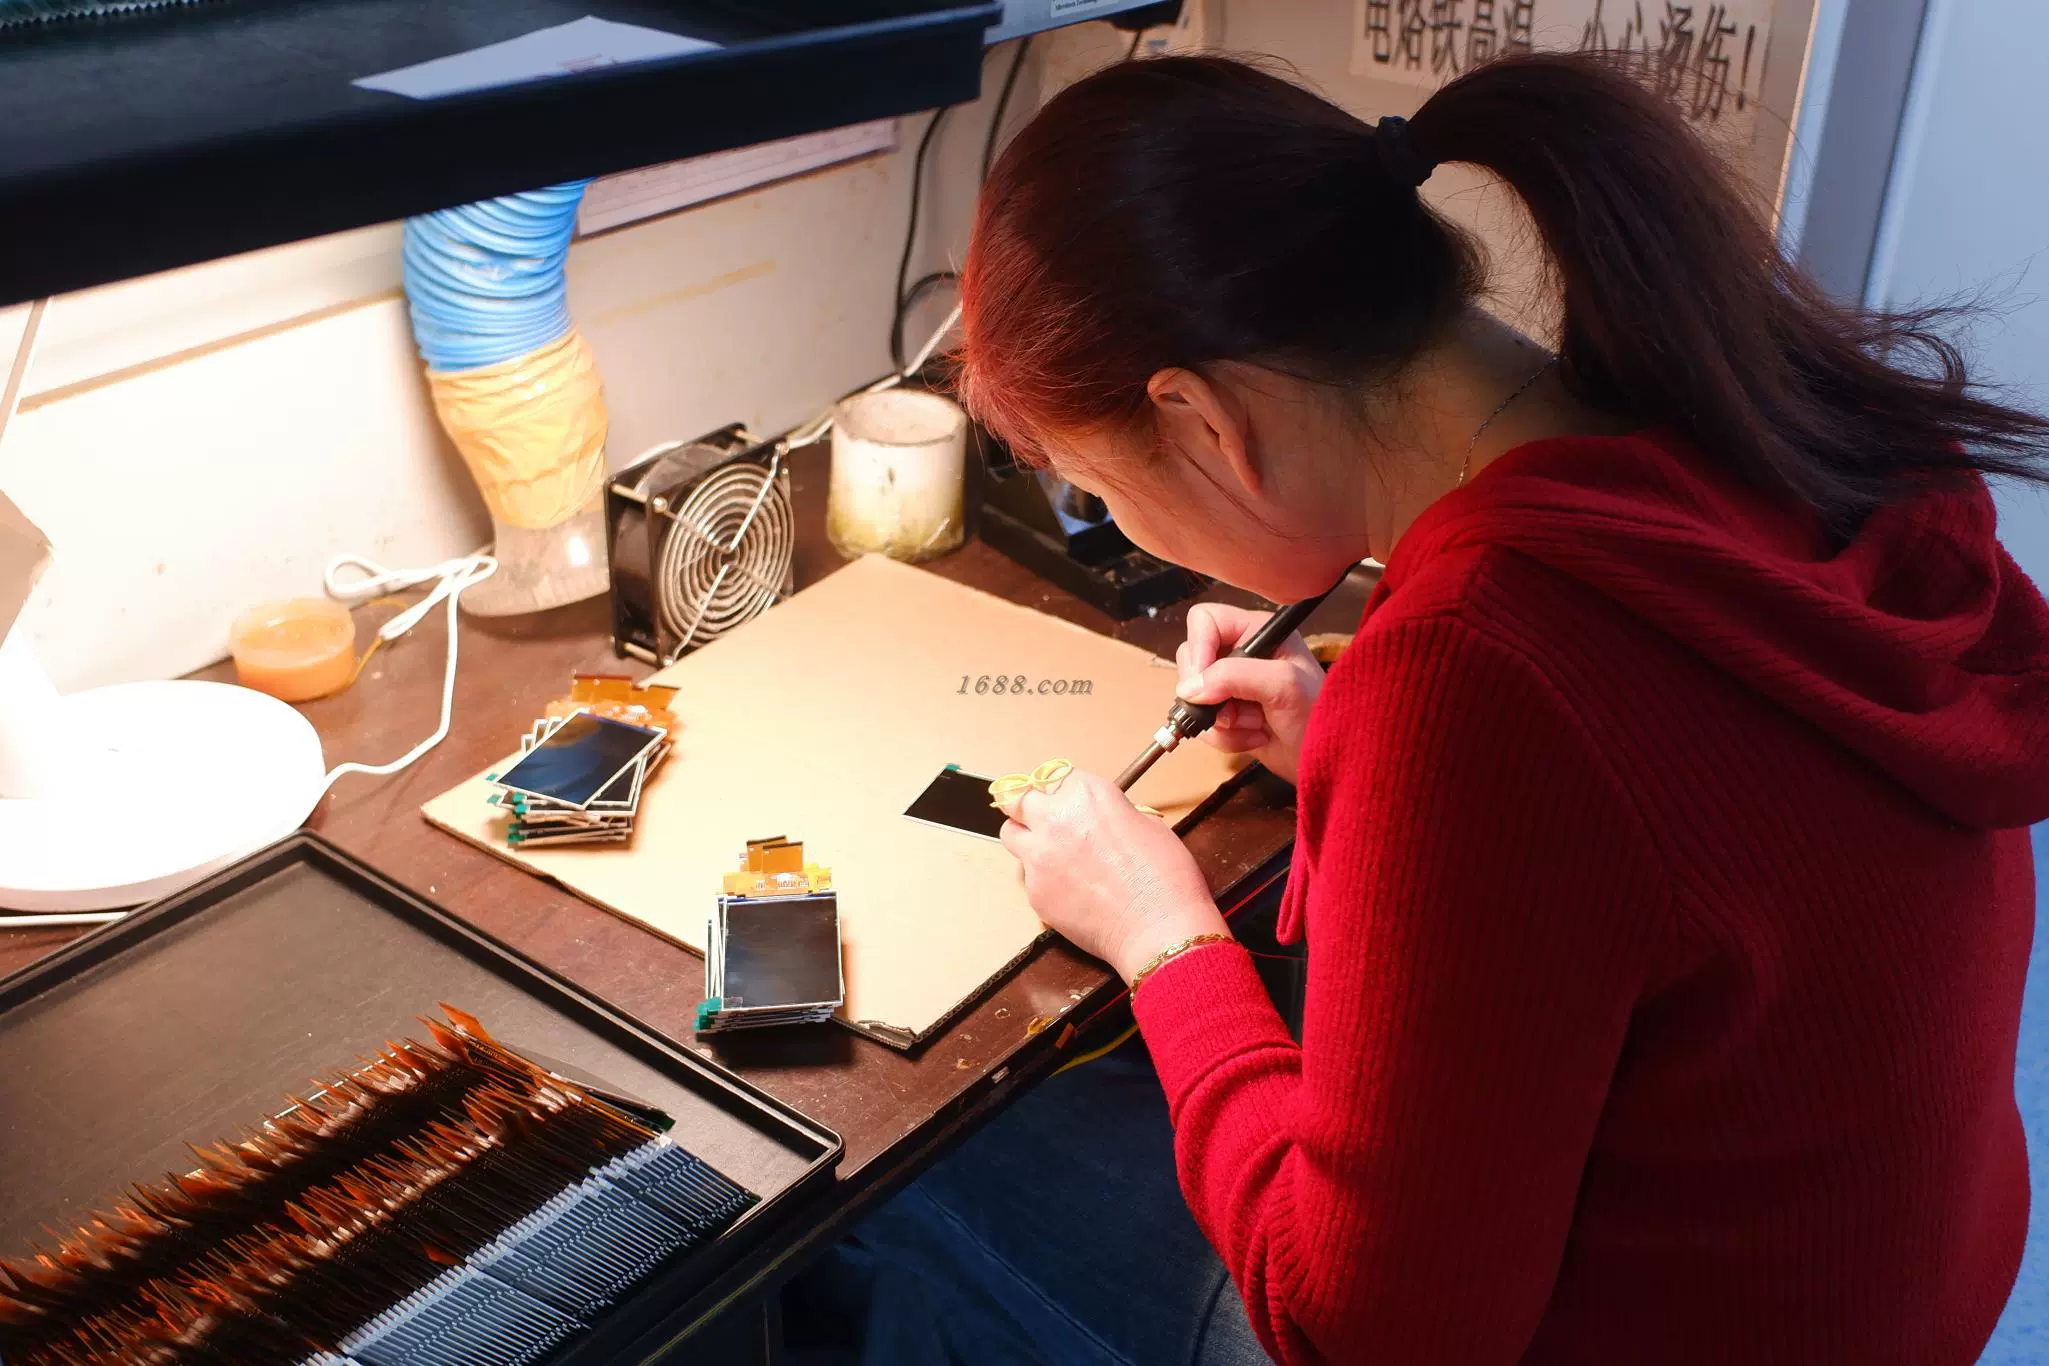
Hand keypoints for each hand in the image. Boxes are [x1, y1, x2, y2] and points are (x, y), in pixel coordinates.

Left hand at [996, 767, 1227, 981]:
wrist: (1159, 927)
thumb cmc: (1164, 877)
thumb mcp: (1146, 823)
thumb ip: (1112, 811)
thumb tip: (1100, 818)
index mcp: (1087, 794)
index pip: (1052, 776)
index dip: (1058, 790)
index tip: (1060, 798)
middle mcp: (1056, 818)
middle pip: (1017, 799)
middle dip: (1029, 807)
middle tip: (1042, 819)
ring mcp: (1039, 856)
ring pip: (1011, 835)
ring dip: (1025, 837)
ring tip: (1049, 853)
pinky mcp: (1034, 891)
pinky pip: (1028, 876)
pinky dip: (1042, 878)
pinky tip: (1070, 890)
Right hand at [1176, 603, 1323, 784]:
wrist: (1327, 760)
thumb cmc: (1317, 714)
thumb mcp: (1282, 685)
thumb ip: (1234, 676)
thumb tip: (1189, 689)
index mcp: (1259, 631)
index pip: (1205, 621)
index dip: (1198, 647)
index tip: (1202, 681)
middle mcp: (1243, 653)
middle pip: (1193, 659)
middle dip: (1211, 692)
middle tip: (1232, 709)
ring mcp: (1234, 686)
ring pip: (1195, 697)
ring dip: (1223, 720)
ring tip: (1255, 724)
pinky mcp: (1230, 716)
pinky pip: (1205, 725)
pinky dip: (1226, 738)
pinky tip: (1255, 738)